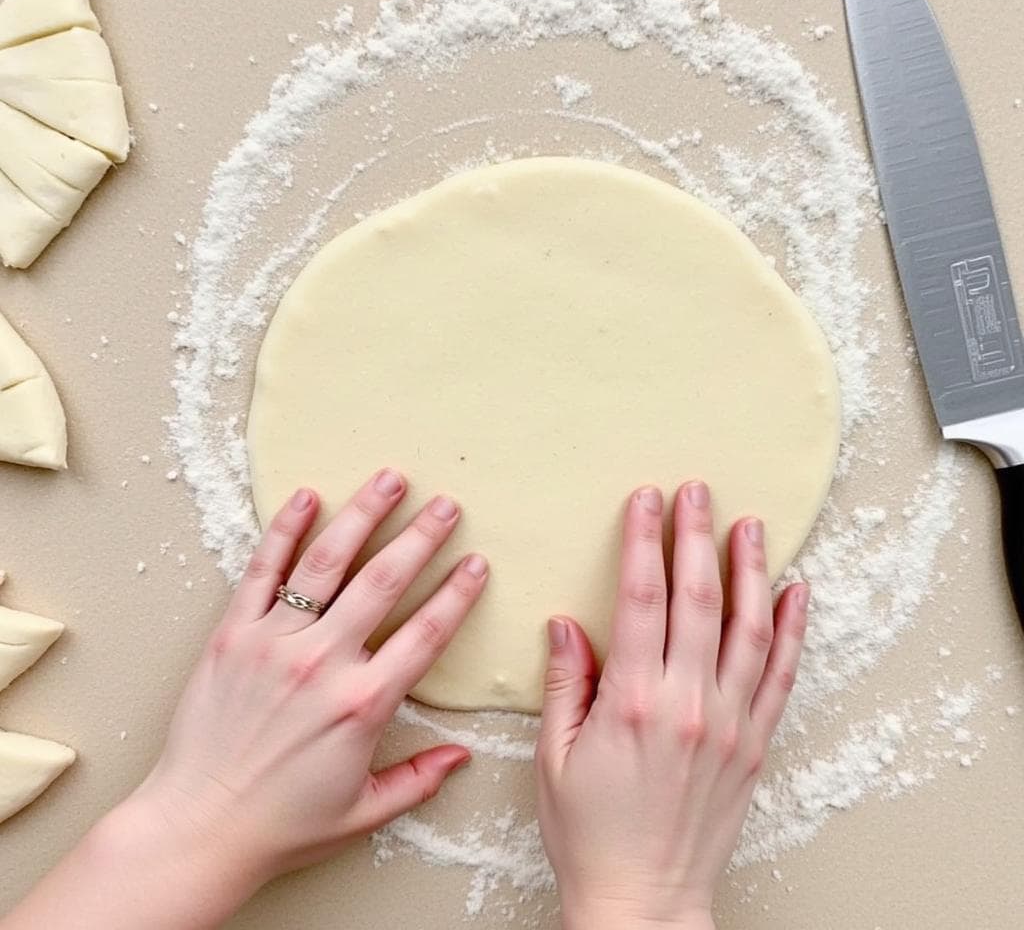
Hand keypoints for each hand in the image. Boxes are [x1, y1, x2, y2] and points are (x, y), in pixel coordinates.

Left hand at [4, 470, 486, 929]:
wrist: (198, 827)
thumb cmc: (282, 825)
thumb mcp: (364, 812)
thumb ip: (419, 779)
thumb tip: (464, 755)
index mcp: (363, 704)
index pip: (425, 633)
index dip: (456, 593)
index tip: (475, 562)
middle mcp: (323, 662)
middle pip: (383, 581)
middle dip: (421, 536)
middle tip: (446, 504)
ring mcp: (275, 642)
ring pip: (327, 563)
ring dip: (363, 515)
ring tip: (389, 479)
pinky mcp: (233, 635)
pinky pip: (262, 571)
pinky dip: (285, 531)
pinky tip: (307, 497)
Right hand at [535, 482, 808, 929]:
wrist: (644, 901)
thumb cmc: (590, 834)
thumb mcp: (554, 757)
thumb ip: (565, 683)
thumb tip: (566, 625)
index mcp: (632, 700)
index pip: (641, 598)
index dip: (643, 541)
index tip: (646, 501)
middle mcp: (688, 703)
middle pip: (698, 598)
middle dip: (695, 536)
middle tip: (696, 492)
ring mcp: (729, 722)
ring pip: (748, 627)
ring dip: (749, 569)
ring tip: (750, 524)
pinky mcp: (754, 743)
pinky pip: (780, 675)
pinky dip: (790, 630)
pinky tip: (794, 593)